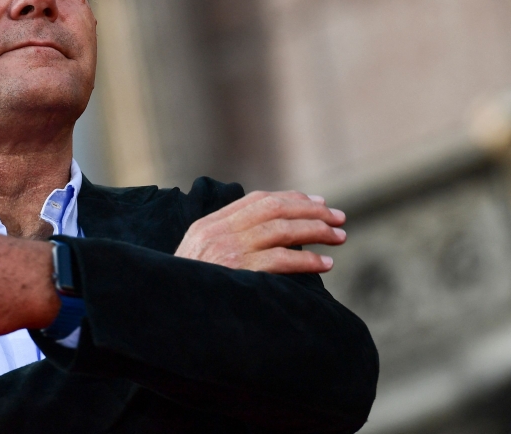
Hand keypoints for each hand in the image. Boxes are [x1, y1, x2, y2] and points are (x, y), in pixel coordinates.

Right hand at [174, 191, 345, 272]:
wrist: (170, 312)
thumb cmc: (191, 289)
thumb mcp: (198, 256)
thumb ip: (226, 241)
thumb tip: (270, 235)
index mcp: (209, 224)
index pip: (258, 200)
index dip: (292, 199)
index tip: (318, 204)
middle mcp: (219, 232)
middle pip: (274, 209)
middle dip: (311, 211)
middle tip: (340, 218)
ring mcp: (228, 251)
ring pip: (281, 230)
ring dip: (316, 231)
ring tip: (339, 237)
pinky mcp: (239, 272)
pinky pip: (280, 260)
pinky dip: (307, 260)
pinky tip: (325, 263)